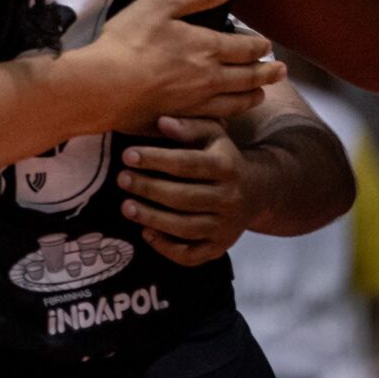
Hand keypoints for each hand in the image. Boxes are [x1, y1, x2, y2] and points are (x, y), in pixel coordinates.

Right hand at [72, 0, 279, 132]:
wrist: (106, 85)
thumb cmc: (129, 41)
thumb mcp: (158, 5)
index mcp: (208, 47)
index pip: (247, 48)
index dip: (260, 45)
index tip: (267, 45)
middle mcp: (212, 77)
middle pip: (250, 77)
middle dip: (268, 72)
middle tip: (281, 71)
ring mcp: (199, 102)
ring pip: (238, 101)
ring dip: (254, 95)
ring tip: (262, 93)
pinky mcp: (184, 118)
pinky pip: (217, 119)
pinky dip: (229, 114)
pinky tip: (228, 114)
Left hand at [118, 116, 252, 264]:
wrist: (256, 192)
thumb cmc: (221, 156)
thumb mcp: (212, 134)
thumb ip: (188, 126)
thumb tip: (162, 122)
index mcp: (227, 167)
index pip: (188, 164)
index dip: (156, 160)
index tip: (127, 155)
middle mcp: (230, 199)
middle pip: (185, 198)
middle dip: (149, 189)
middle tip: (122, 179)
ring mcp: (226, 227)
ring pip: (187, 228)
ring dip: (153, 219)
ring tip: (126, 207)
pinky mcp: (220, 248)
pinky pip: (192, 255)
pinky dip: (167, 248)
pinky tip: (145, 232)